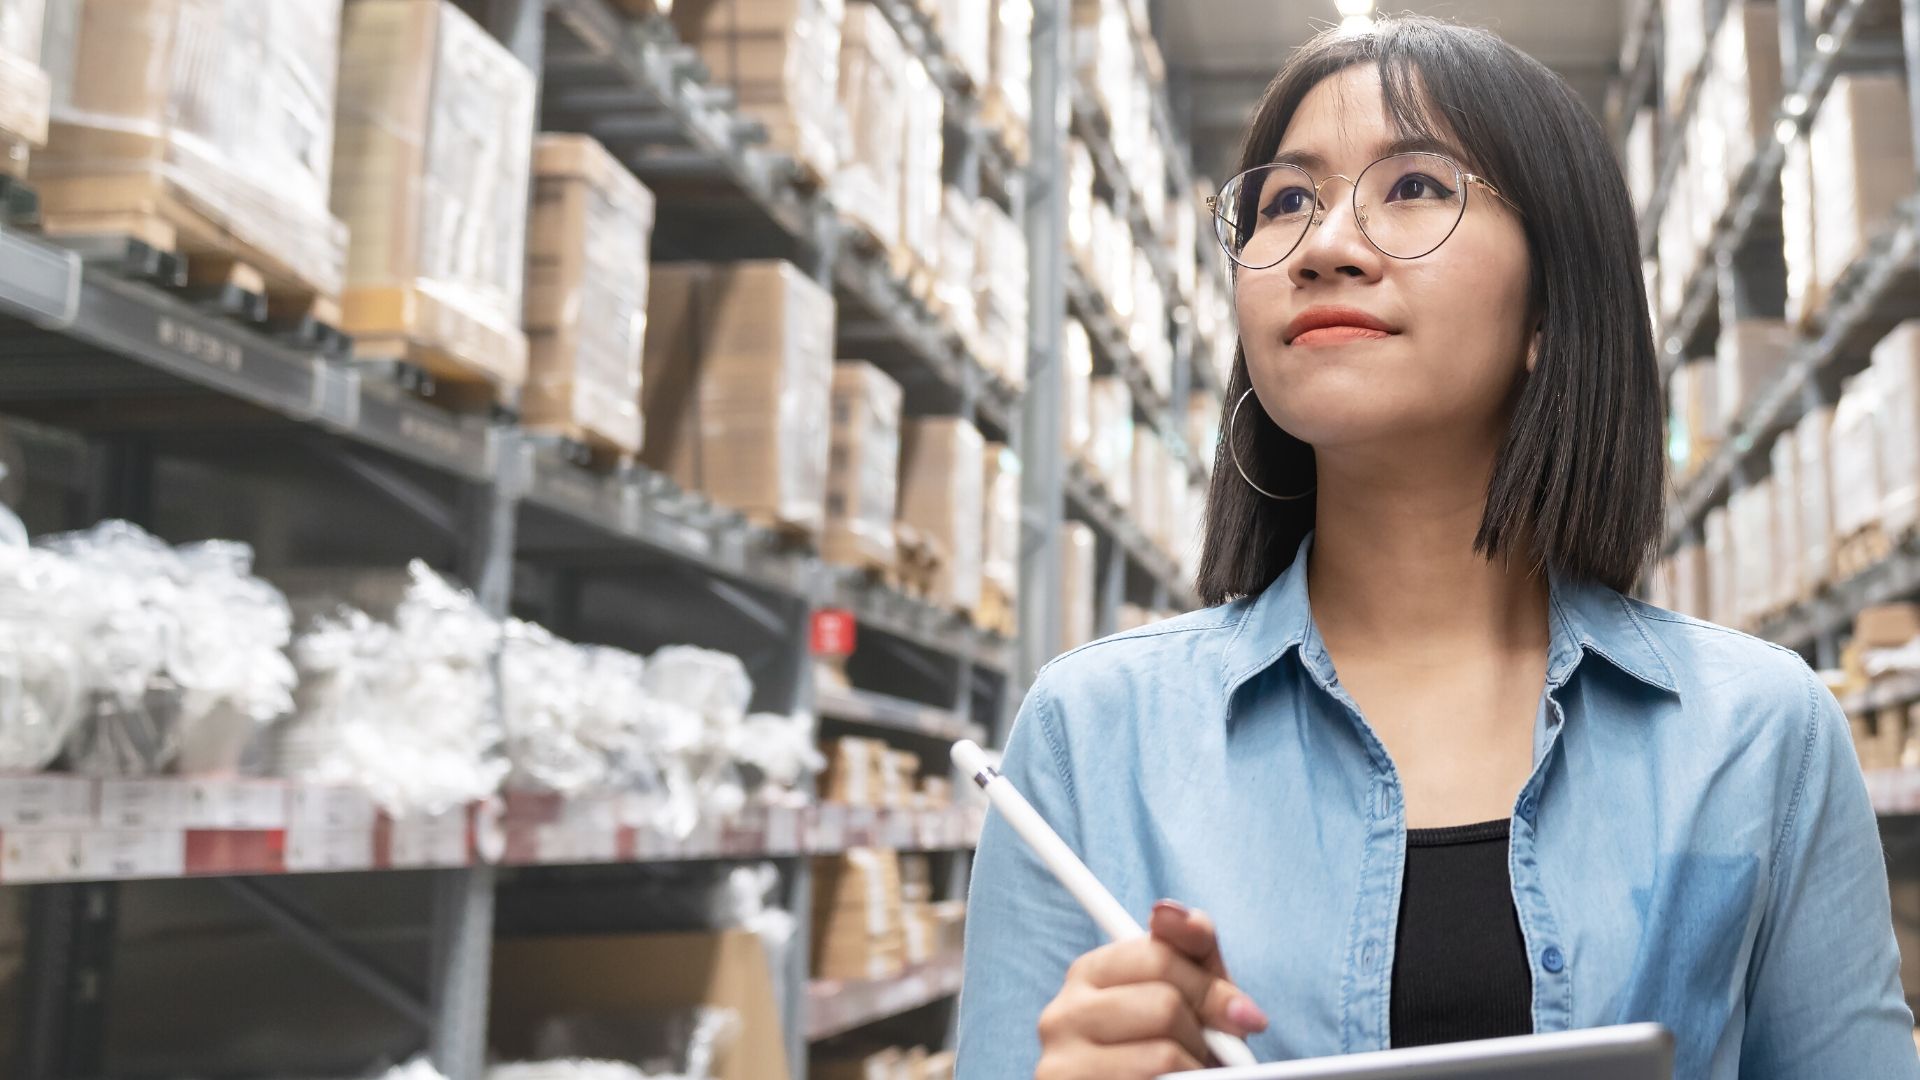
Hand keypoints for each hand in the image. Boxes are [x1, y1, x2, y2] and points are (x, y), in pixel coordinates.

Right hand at [1034, 900, 1268, 1079]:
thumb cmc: (1168, 1051)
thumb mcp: (1189, 996)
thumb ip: (1192, 948)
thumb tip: (1169, 911)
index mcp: (1088, 974)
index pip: (1160, 956)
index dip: (1211, 989)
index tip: (1244, 1017)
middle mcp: (1062, 1013)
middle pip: (1164, 1004)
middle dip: (1204, 1033)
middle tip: (1210, 1054)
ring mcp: (1062, 1063)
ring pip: (1164, 1054)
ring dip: (1195, 1069)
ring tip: (1187, 1074)